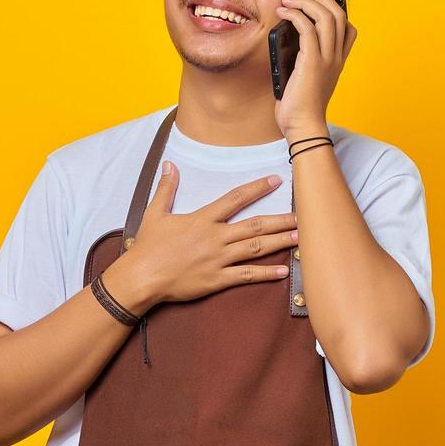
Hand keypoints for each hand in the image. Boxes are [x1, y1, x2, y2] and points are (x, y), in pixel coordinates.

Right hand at [111, 161, 298, 308]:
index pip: (235, 199)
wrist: (141, 278)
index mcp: (202, 220)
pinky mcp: (217, 280)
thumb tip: (170, 165)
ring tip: (300, 237)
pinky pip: (246, 276)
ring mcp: (218, 260)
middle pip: (255, 226)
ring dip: (279, 242)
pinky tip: (283, 271)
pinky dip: (265, 274)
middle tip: (302, 215)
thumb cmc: (147, 247)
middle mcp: (215, 237)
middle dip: (280, 219)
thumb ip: (166, 188)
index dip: (257, 189)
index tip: (275, 181)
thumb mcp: (154, 213)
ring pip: (256, 249)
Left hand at [272, 0, 357, 135]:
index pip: (348, 27)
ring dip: (306, 1)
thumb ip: (303, 59)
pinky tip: (283, 12)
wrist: (303, 126)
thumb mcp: (305, 78)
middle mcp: (337, 57)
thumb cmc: (299, 106)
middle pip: (338, 14)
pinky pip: (308, 28)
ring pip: (326, 16)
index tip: (315, 1)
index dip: (335, 8)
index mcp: (338, 61)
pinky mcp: (313, 62)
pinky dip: (295, 15)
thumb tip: (286, 38)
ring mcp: (327, 58)